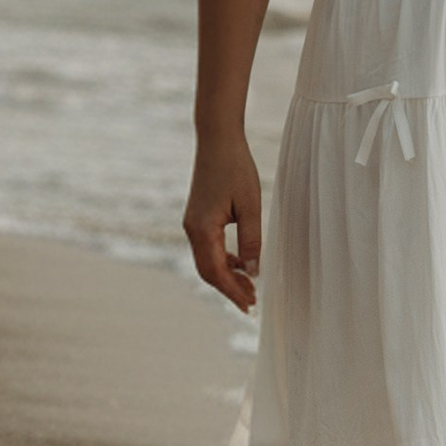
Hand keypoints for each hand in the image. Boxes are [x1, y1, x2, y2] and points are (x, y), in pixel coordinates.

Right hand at [185, 126, 262, 311]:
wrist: (218, 139)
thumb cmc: (236, 168)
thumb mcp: (250, 206)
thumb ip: (251, 241)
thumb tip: (253, 272)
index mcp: (202, 229)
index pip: (216, 272)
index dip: (233, 291)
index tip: (250, 305)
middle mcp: (192, 229)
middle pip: (208, 271)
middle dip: (229, 288)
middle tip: (252, 302)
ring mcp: (192, 223)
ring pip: (207, 261)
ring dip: (227, 275)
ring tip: (249, 286)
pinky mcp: (198, 217)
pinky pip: (208, 247)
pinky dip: (223, 260)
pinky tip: (240, 263)